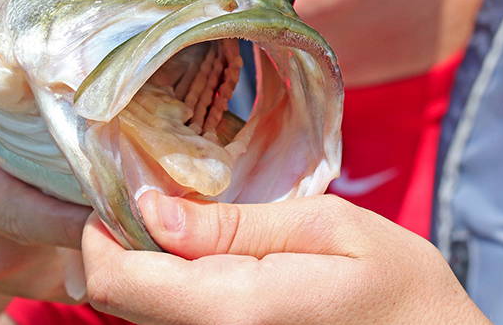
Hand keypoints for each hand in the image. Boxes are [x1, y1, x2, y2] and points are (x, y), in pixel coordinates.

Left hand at [83, 190, 490, 324]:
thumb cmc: (399, 287)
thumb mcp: (328, 229)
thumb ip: (237, 225)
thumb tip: (151, 209)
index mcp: (234, 310)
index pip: (116, 284)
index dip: (103, 233)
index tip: (129, 190)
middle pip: (120, 302)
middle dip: (126, 244)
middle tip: (168, 197)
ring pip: (144, 316)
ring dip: (152, 267)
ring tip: (202, 227)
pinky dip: (179, 290)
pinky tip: (220, 263)